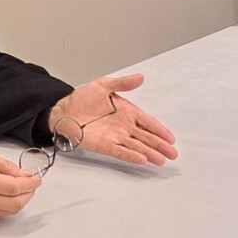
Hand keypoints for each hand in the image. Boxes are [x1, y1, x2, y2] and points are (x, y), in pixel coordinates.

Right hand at [0, 150, 40, 224]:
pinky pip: (1, 214)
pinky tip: (5, 196)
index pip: (14, 186)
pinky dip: (8, 205)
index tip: (36, 180)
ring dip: (20, 200)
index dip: (29, 183)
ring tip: (19, 189)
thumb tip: (21, 173)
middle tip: (31, 185)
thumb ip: (4, 165)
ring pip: (11, 210)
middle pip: (17, 202)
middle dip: (28, 193)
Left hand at [50, 73, 177, 165]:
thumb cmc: (82, 98)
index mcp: (126, 111)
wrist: (64, 110)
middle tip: (172, 154)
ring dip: (149, 153)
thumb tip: (140, 77)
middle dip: (159, 145)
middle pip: (145, 137)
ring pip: (136, 146)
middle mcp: (123, 126)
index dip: (159, 130)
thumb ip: (122, 83)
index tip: (171, 138)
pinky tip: (142, 160)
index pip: (147, 122)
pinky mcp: (104, 145)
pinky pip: (120, 151)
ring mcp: (114, 136)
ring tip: (161, 160)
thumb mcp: (103, 85)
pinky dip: (131, 155)